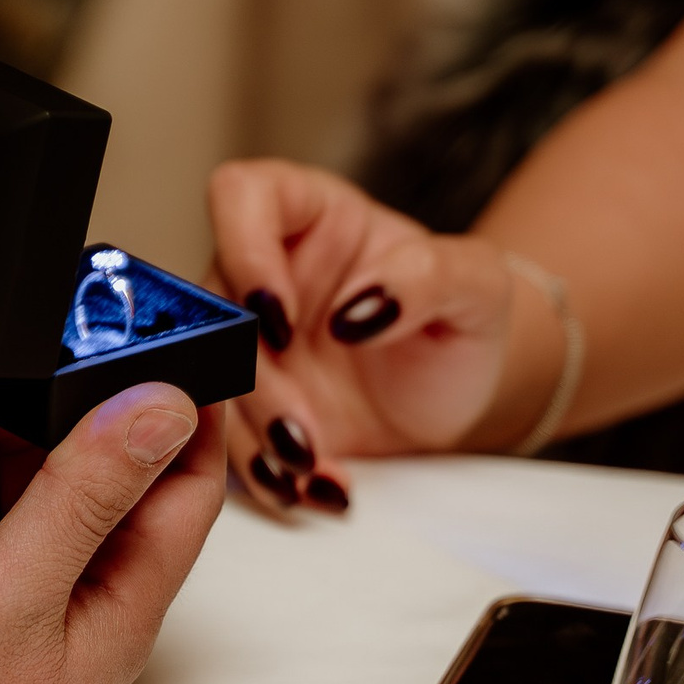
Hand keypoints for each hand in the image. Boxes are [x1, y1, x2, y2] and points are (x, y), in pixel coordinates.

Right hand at [206, 159, 531, 508]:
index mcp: (311, 215)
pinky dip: (264, 472)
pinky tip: (312, 488)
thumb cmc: (468, 319)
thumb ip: (426, 276)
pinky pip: (227, 437)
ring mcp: (252, 343)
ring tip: (311, 472)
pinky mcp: (251, 405)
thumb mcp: (475, 285)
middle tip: (301, 431)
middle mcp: (267, 272)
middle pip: (214, 309)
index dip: (244, 253)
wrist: (465, 395)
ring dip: (251, 436)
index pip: (242, 195)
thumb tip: (357, 308)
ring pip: (209, 380)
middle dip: (251, 381)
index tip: (281, 320)